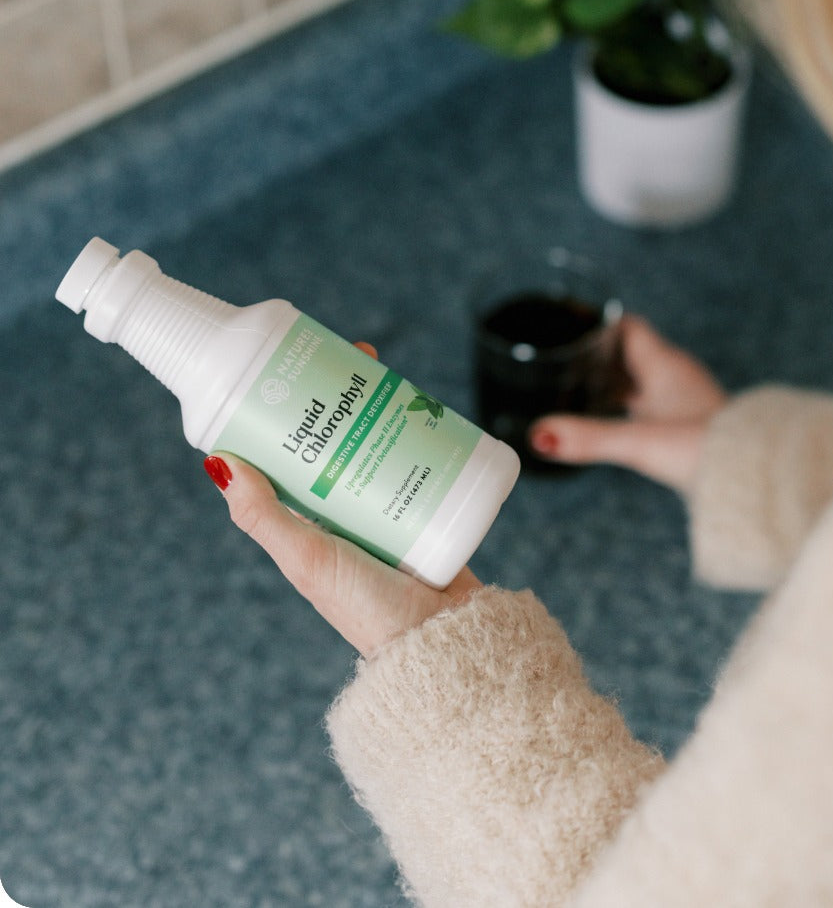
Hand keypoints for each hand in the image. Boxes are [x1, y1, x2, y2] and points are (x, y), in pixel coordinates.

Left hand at [203, 343, 479, 658]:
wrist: (444, 643)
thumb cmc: (367, 611)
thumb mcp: (307, 560)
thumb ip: (264, 518)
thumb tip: (219, 462)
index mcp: (309, 520)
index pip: (294, 450)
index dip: (295, 408)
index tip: (299, 371)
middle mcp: (346, 507)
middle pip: (341, 433)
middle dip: (346, 392)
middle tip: (357, 359)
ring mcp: (388, 503)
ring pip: (381, 435)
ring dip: (384, 399)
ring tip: (388, 374)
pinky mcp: (430, 503)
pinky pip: (423, 453)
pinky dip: (422, 424)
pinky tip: (426, 401)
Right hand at [528, 316, 725, 493]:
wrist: (754, 478)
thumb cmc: (706, 451)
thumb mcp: (638, 441)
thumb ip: (588, 438)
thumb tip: (540, 436)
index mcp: (665, 365)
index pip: (629, 327)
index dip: (600, 325)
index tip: (572, 327)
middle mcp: (678, 377)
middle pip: (633, 353)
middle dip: (601, 357)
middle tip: (567, 363)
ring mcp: (687, 402)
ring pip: (645, 381)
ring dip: (618, 383)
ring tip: (584, 392)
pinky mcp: (693, 426)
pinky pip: (657, 406)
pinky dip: (635, 408)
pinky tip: (622, 424)